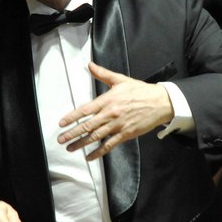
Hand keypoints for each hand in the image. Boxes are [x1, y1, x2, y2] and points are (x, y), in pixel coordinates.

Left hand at [58, 62, 173, 160]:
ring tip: (70, 148)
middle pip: (88, 126)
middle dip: (72, 133)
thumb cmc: (141, 91)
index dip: (72, 117)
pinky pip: (109, 145)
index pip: (85, 110)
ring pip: (96, 137)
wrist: (160, 102)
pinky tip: (89, 156)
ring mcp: (118, 125)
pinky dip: (98, 152)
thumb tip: (90, 65)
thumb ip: (103, 74)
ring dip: (81, 143)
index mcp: (108, 100)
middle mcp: (110, 114)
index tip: (62, 123)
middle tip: (61, 139)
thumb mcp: (120, 80)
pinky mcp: (126, 134)